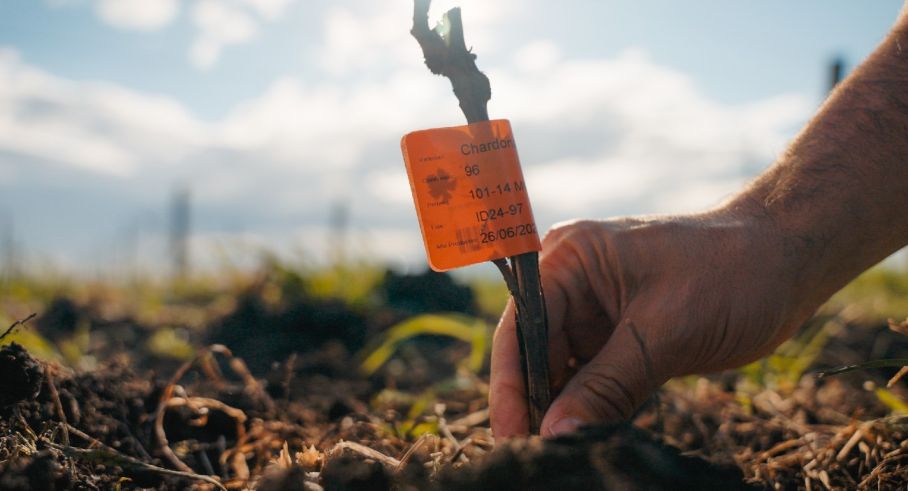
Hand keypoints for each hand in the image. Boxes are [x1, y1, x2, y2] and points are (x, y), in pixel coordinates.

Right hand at [489, 209, 819, 436]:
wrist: (789, 261)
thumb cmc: (730, 273)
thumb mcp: (663, 332)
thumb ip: (605, 386)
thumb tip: (555, 434)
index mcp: (570, 258)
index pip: (522, 327)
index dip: (512, 384)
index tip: (513, 436)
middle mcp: (574, 282)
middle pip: (535, 353)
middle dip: (537, 403)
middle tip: (539, 453)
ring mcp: (597, 311)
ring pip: (564, 372)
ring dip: (565, 410)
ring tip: (565, 449)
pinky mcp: (622, 336)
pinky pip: (595, 379)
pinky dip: (594, 408)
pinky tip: (592, 436)